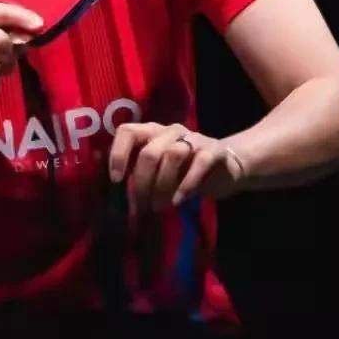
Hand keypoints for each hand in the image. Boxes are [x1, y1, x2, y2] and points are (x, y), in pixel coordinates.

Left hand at [107, 122, 246, 212]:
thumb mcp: (157, 169)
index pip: (127, 131)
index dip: (118, 154)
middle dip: (141, 182)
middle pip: (149, 152)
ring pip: (172, 155)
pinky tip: (179, 200)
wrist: (228, 167)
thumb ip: (136, 171)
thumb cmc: (183, 170)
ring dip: (162, 185)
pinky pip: (200, 163)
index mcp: (151, 131)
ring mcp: (194, 138)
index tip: (116, 180)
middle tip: (141, 206)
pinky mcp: (215, 150)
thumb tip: (110, 185)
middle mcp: (170, 131)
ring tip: (158, 207)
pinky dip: (187, 184)